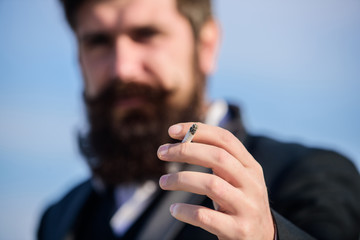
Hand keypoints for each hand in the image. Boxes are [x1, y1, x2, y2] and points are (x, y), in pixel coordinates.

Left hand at [157, 122, 273, 239]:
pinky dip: (186, 211)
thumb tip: (184, 141)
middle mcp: (252, 184)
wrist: (263, 239)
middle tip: (162, 153)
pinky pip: (206, 216)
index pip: (225, 139)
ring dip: (181, 179)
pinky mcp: (238, 230)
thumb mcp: (238, 179)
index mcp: (251, 167)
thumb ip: (220, 161)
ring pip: (211, 185)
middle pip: (218, 157)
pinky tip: (174, 210)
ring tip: (163, 181)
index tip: (172, 131)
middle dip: (186, 151)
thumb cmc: (241, 203)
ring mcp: (247, 207)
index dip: (198, 130)